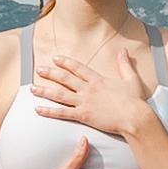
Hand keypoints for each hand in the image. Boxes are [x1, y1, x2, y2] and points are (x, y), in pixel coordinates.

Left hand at [28, 42, 159, 143]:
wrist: (135, 117)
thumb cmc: (135, 101)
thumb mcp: (132, 79)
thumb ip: (125, 64)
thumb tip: (123, 50)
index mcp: (98, 80)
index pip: (78, 68)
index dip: (66, 62)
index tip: (56, 58)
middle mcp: (88, 89)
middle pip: (65, 79)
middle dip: (51, 73)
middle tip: (39, 69)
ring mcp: (85, 102)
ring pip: (60, 95)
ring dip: (45, 91)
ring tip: (32, 88)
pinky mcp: (84, 115)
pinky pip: (63, 113)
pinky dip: (49, 111)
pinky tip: (38, 109)